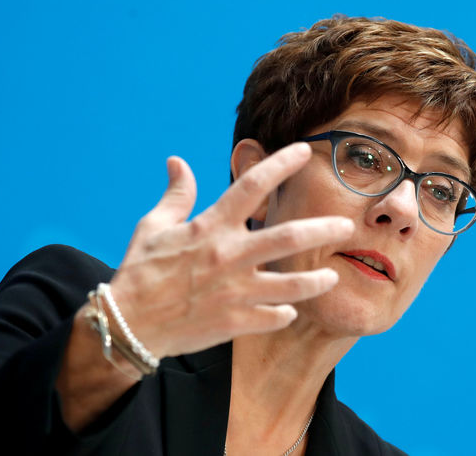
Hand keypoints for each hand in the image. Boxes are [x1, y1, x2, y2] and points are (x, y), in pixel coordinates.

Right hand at [109, 142, 353, 358]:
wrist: (129, 324)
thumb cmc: (140, 271)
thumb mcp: (153, 226)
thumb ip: (176, 195)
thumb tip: (177, 162)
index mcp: (210, 227)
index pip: (251, 186)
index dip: (280, 164)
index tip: (304, 151)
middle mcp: (228, 257)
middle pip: (287, 237)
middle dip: (321, 229)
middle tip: (346, 226)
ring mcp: (234, 292)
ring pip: (290, 286)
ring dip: (316, 281)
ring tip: (333, 275)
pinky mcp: (234, 322)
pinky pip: (272, 317)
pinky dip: (284, 314)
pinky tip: (291, 310)